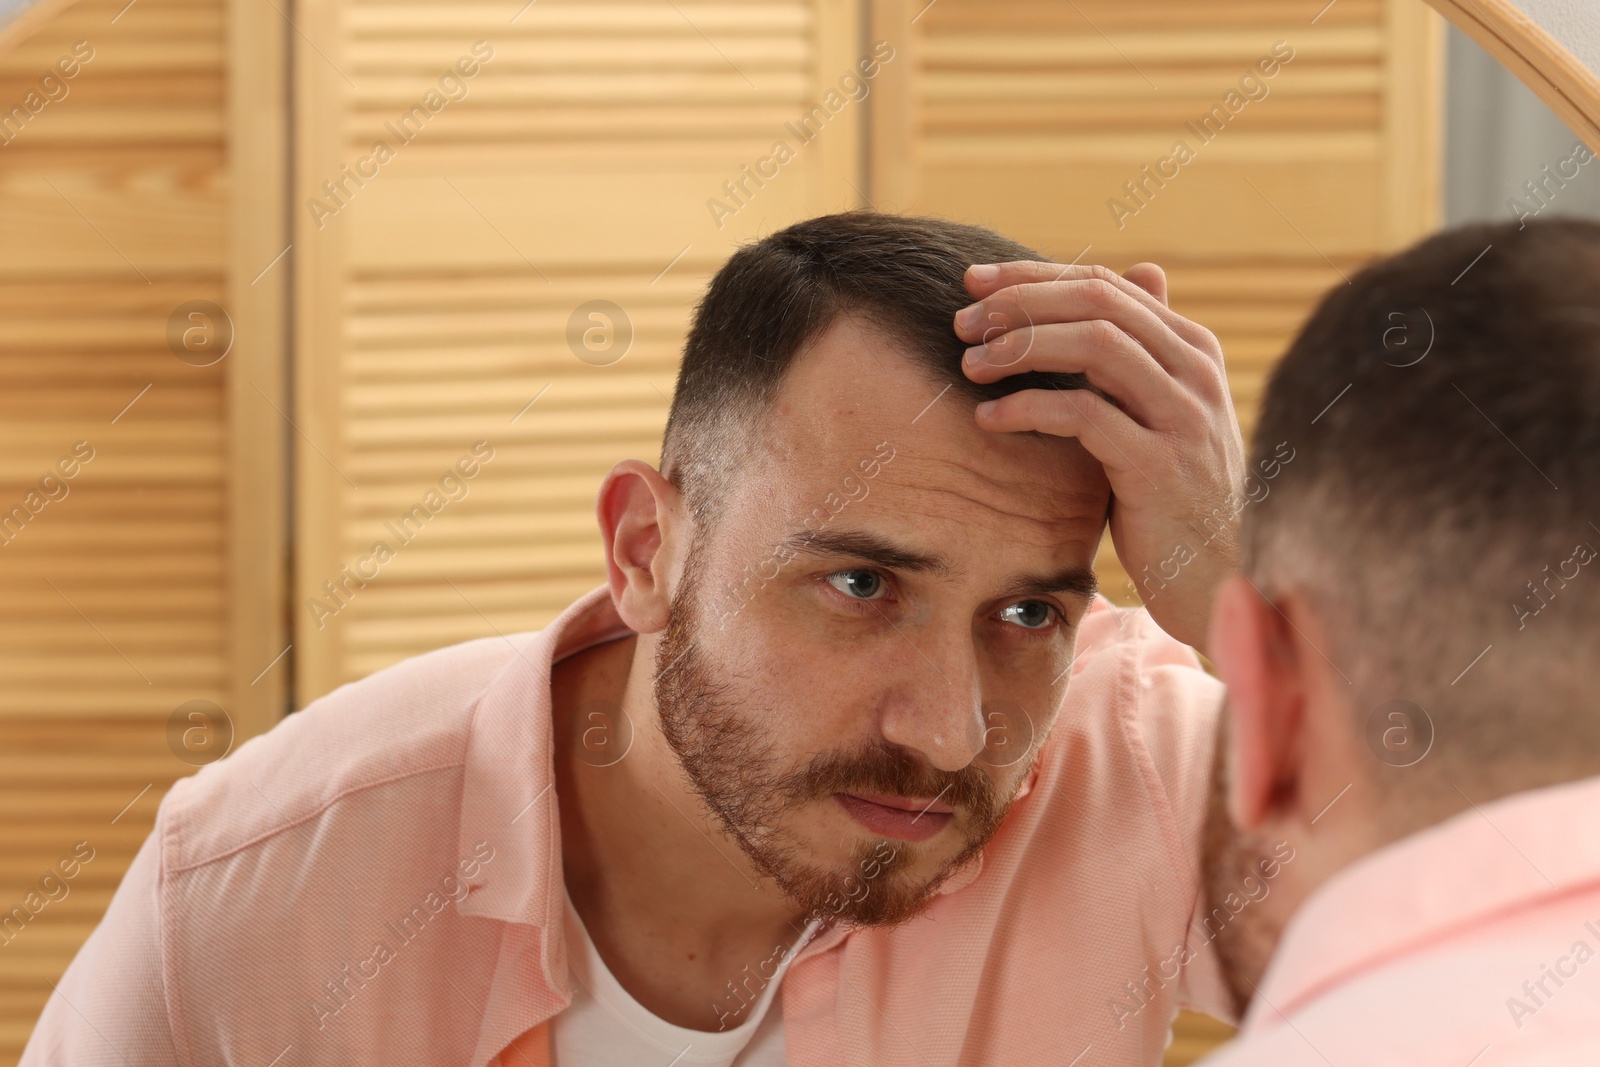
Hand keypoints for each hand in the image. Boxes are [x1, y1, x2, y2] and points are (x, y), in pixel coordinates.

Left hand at [954, 261, 1246, 651]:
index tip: (975, 282)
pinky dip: (1028, 408)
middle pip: (1097, 302)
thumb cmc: (1175, 494)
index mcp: (1192, 348)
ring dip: (1021, 347)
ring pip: (1093, 345)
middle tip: (962, 322)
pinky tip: (989, 418)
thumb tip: (1142, 272)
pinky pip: (1083, 415)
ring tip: (972, 364)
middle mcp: (1194, 371)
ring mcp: (1182, 416)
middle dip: (1020, 303)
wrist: (1220, 573)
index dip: (1034, 277)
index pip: (1106, 284)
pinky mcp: (1158, 465)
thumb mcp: (1162, 413)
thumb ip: (1144, 351)